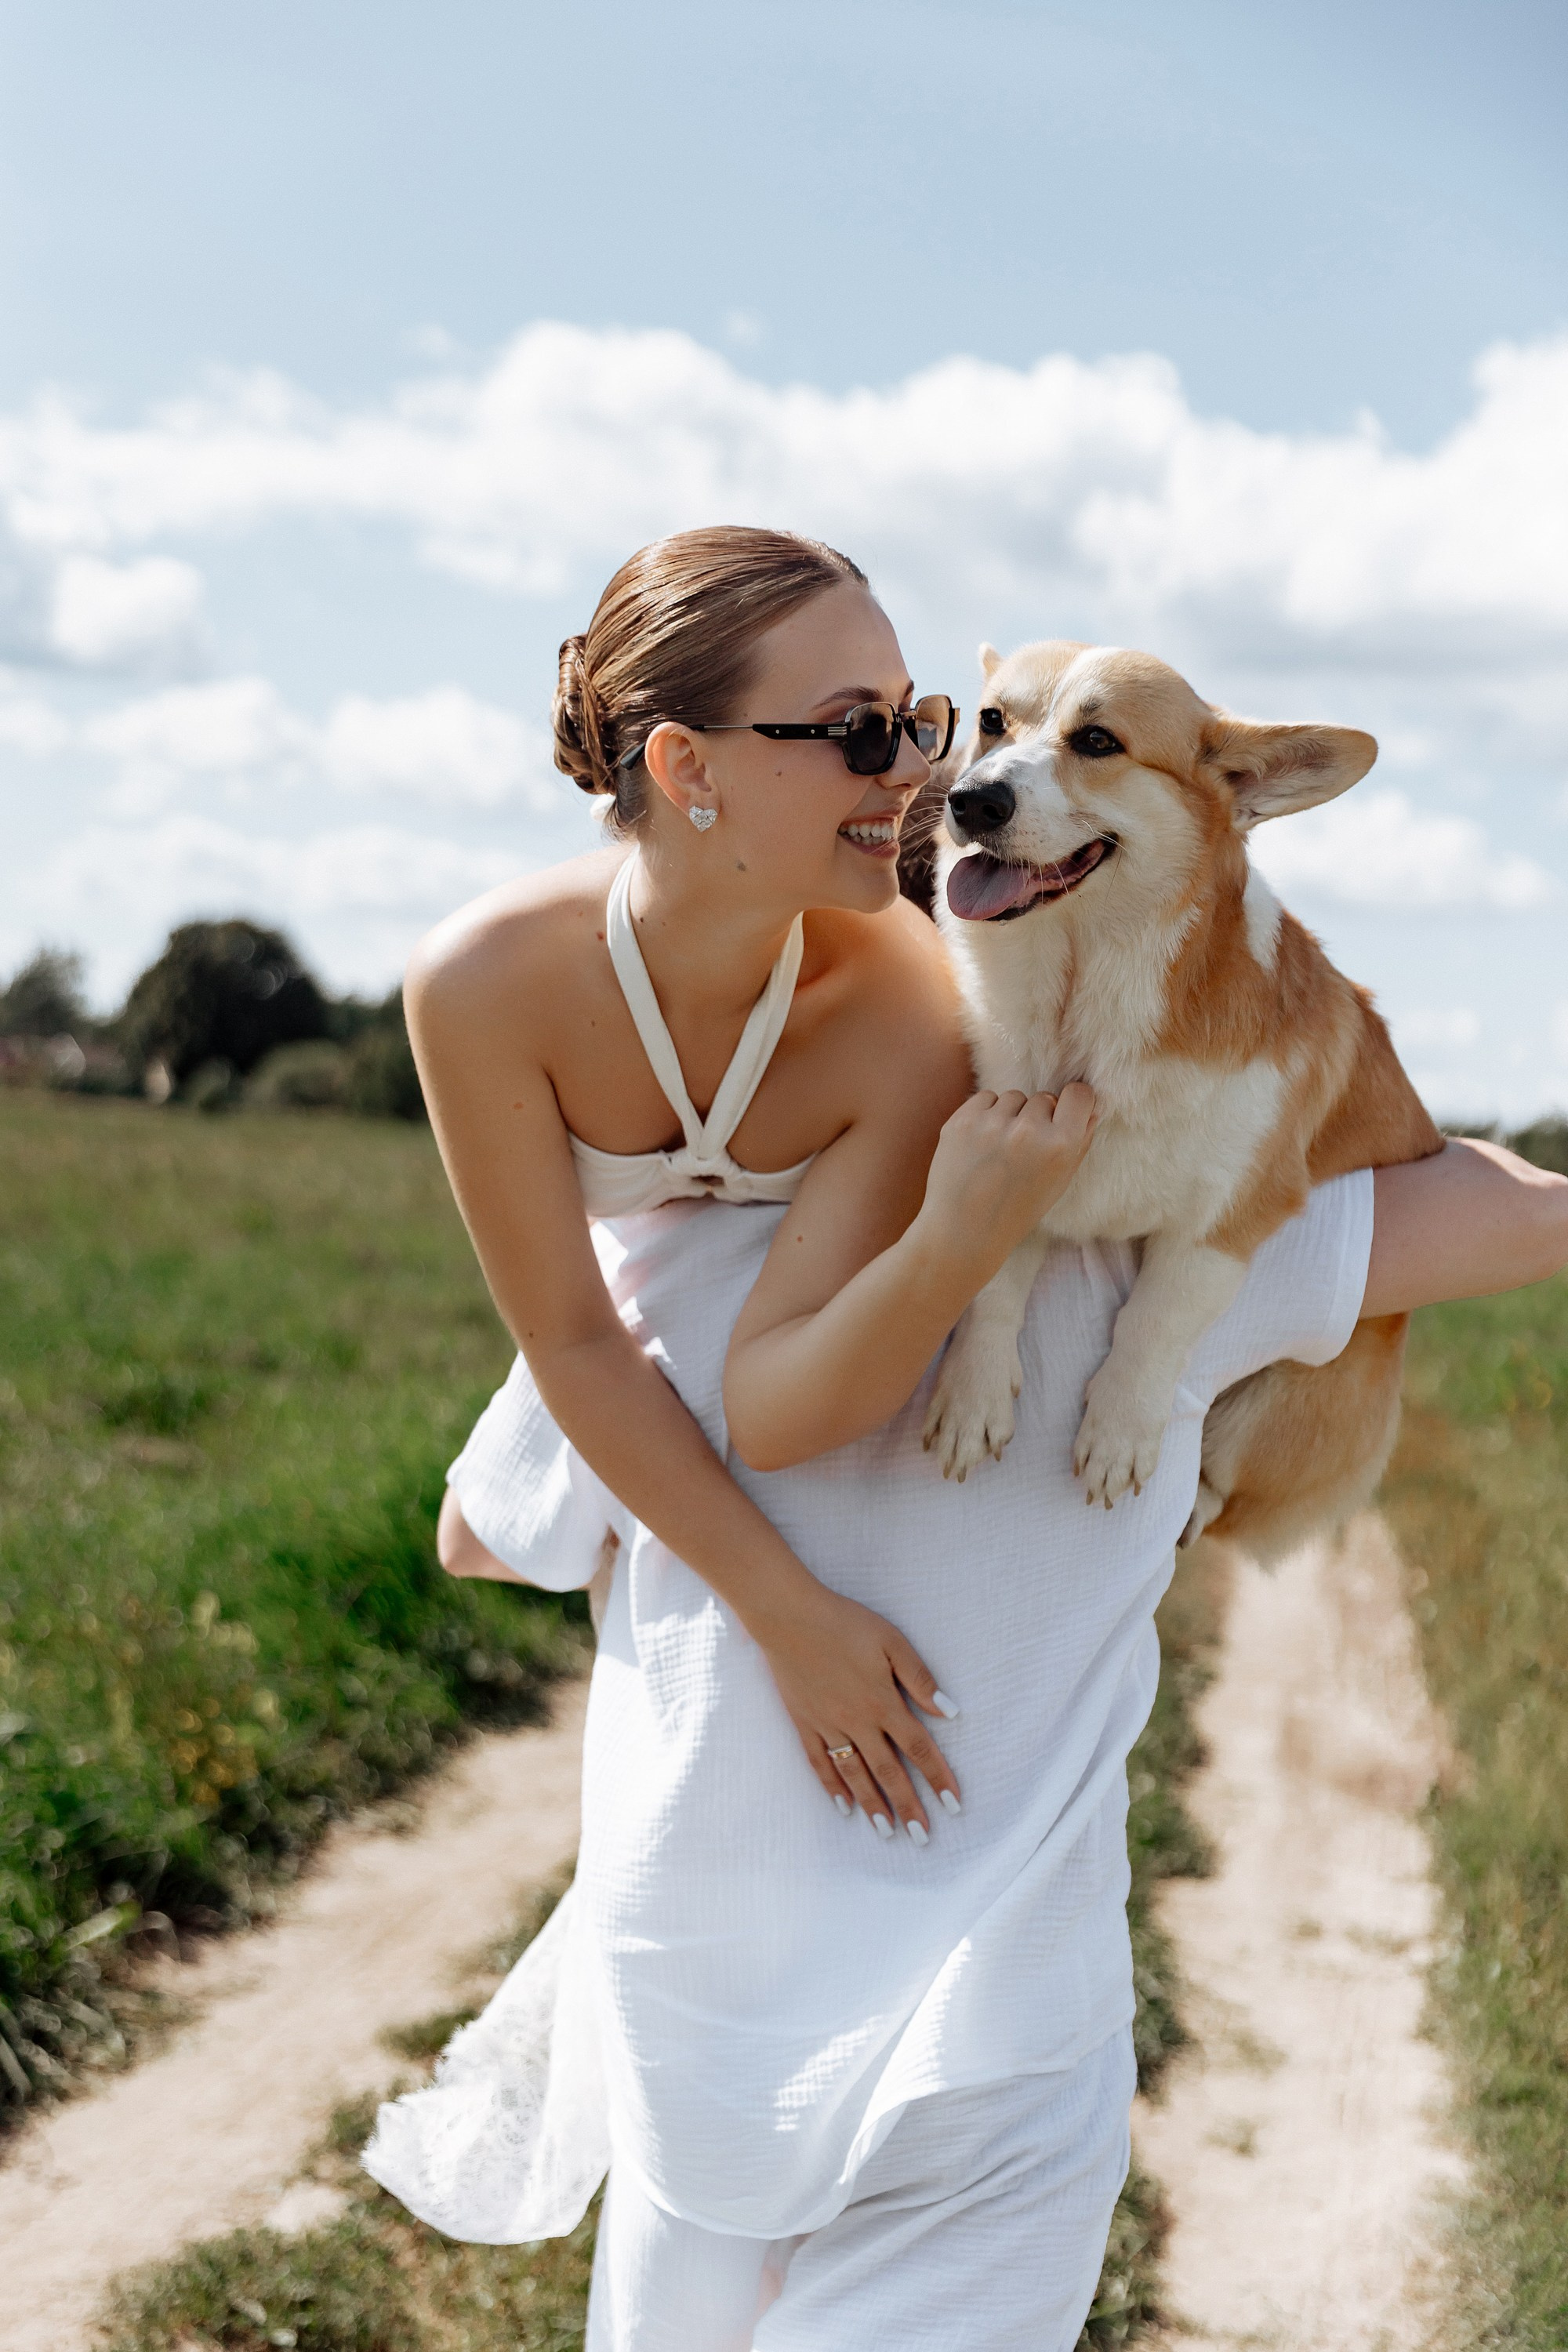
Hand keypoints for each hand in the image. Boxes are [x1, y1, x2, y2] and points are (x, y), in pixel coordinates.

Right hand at [751, 1579, 959, 1840]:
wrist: (789, 1616)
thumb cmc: (844, 1623)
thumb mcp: (891, 1641)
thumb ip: (919, 1678)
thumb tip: (949, 1712)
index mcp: (883, 1702)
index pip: (919, 1747)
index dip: (938, 1777)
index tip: (953, 1805)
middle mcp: (857, 1722)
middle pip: (888, 1771)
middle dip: (908, 1806)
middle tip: (922, 1837)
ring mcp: (828, 1725)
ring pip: (854, 1774)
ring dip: (872, 1805)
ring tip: (887, 1832)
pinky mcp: (804, 1723)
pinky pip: (819, 1763)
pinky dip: (831, 1787)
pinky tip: (843, 1807)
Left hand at [914, 1084, 1095, 1278]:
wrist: (963, 1230)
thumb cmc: (1017, 1210)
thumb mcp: (1060, 1182)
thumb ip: (1079, 1142)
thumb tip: (1091, 1107)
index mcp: (1060, 1146)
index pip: (1079, 1094)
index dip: (1075, 1102)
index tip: (1067, 1112)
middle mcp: (1028, 1130)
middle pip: (1044, 1098)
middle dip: (1039, 1118)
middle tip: (1024, 1151)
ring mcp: (992, 1123)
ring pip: (1014, 1097)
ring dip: (1011, 1116)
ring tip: (1000, 1151)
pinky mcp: (963, 1121)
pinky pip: (986, 1098)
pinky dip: (986, 1115)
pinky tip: (981, 1145)